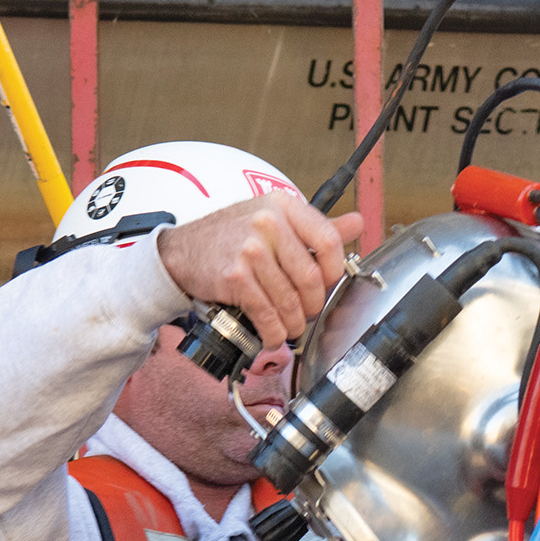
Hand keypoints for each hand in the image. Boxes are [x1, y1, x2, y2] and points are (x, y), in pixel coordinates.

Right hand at [158, 196, 362, 351]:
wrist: (181, 251)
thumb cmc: (232, 236)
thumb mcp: (274, 219)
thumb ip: (318, 226)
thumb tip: (357, 222)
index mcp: (284, 206)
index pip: (329, 241)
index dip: (334, 272)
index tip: (327, 284)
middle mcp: (268, 223)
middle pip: (311, 279)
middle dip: (313, 305)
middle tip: (306, 312)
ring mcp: (250, 249)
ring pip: (291, 302)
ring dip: (293, 324)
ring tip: (289, 326)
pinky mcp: (235, 277)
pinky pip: (268, 314)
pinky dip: (274, 332)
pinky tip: (273, 334)